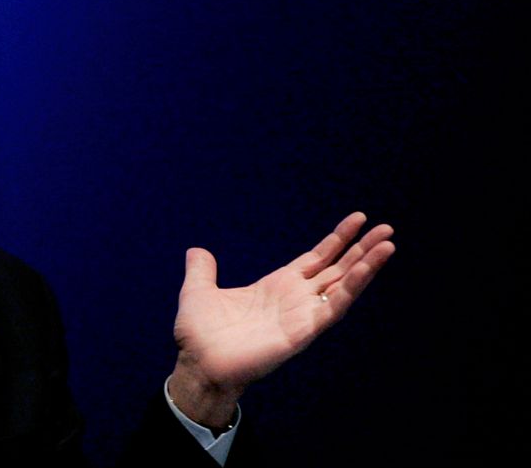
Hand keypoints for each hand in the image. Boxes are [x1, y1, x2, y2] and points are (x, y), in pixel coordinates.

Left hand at [168, 212, 394, 427]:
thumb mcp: (198, 291)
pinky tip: (365, 270)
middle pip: (337, 269)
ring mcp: (302, 315)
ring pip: (343, 286)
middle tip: (387, 228)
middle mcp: (295, 299)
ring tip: (388, 244)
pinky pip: (333, 308)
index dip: (337, 240)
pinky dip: (351, 289)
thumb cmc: (199, 334)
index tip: (358, 219)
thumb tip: (196, 251)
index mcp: (277, 286)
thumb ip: (202, 270)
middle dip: (361, 249)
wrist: (197, 363)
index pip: (316, 258)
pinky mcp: (303, 332)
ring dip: (366, 266)